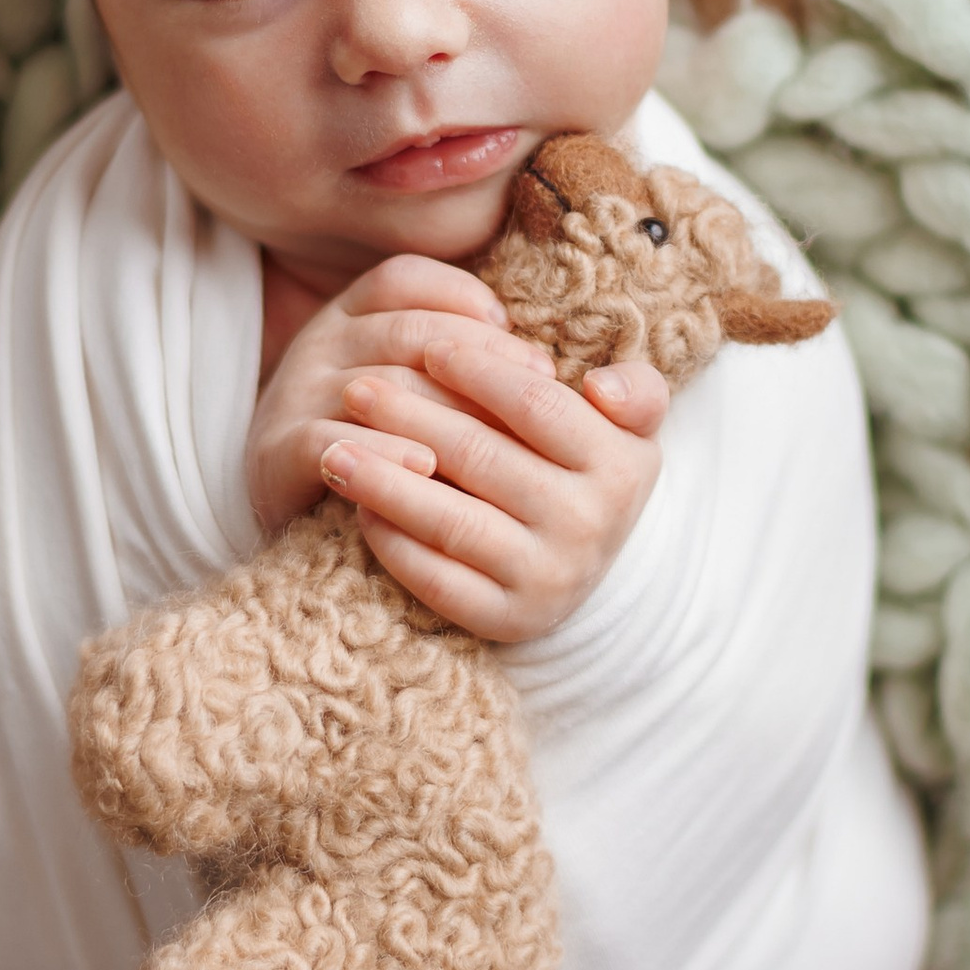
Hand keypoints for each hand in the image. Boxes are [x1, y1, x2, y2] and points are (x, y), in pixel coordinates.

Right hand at [246, 254, 550, 536]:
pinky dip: (382, 451)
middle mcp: (319, 342)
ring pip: (380, 386)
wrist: (271, 498)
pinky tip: (426, 468)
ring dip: (446, 408)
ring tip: (500, 434)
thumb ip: (446, 360)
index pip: (403, 279)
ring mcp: (296, 393)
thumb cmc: (365, 437)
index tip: (515, 333)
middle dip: (480, 357)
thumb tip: (534, 361)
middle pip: (405, 331)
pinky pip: (332, 439)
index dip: (463, 296)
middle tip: (537, 390)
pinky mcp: (278, 448)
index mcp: (348, 314)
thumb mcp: (399, 382)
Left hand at [317, 324, 671, 647]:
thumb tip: (599, 386)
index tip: (427, 348)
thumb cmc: (585, 471)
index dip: (477, 370)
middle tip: (356, 388)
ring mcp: (547, 579)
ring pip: (449, 520)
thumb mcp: (627, 428)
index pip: (536, 403)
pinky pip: (434, 579)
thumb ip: (635, 391)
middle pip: (480, 457)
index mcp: (621, 467)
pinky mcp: (505, 621)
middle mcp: (589, 528)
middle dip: (409, 415)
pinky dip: (391, 541)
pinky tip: (360, 507)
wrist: (583, 567)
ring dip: (382, 481)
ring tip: (333, 448)